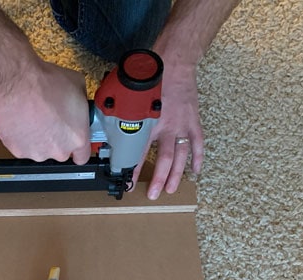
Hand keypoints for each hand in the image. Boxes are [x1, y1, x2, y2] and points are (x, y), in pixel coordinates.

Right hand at [0, 60, 91, 164]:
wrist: (15, 83)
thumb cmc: (43, 83)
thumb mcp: (77, 84)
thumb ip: (81, 104)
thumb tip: (78, 103)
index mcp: (77, 137)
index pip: (82, 156)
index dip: (77, 148)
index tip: (72, 140)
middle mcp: (58, 150)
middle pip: (60, 151)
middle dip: (56, 138)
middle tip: (49, 120)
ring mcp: (37, 152)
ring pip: (40, 150)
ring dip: (39, 138)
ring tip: (33, 118)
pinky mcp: (18, 151)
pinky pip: (23, 147)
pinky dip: (22, 138)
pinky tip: (22, 121)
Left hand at [132, 61, 203, 199]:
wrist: (174, 61)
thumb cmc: (151, 76)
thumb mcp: (129, 95)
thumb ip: (120, 113)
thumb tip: (105, 127)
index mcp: (149, 122)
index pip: (139, 152)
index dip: (133, 169)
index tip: (128, 182)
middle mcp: (167, 127)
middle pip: (163, 160)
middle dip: (158, 179)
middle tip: (153, 194)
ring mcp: (182, 125)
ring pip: (180, 156)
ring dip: (176, 175)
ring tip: (171, 189)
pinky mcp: (193, 121)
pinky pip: (197, 143)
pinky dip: (198, 158)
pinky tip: (195, 172)